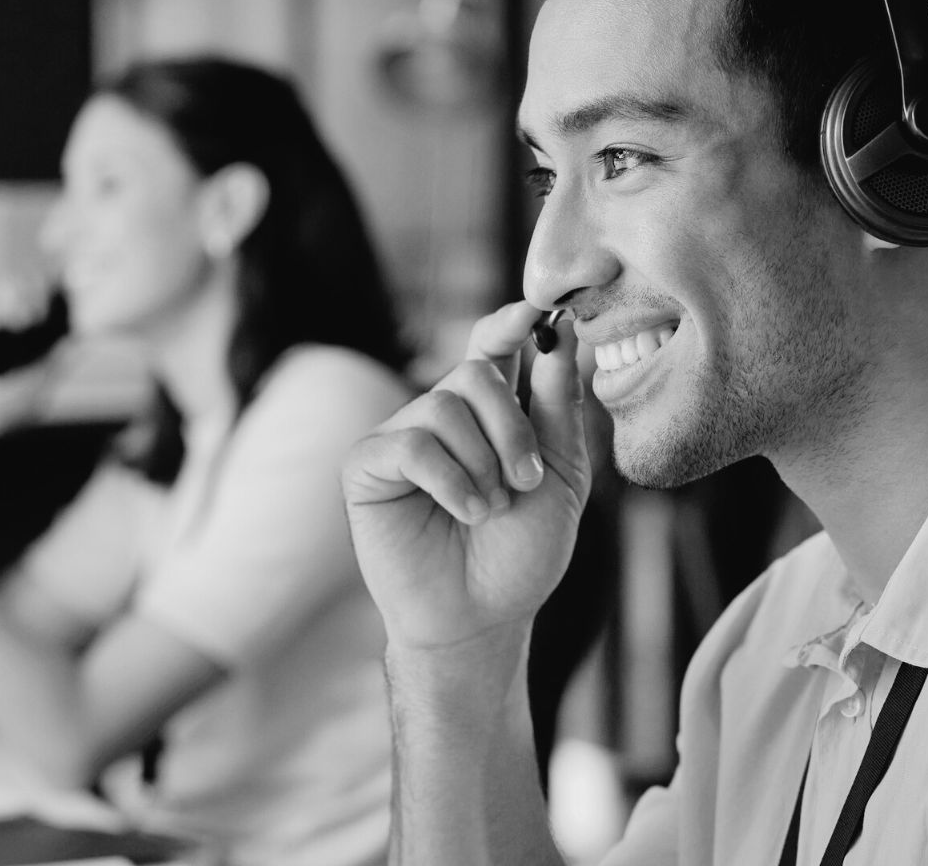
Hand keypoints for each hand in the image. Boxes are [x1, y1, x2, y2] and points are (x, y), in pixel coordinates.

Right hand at [342, 303, 591, 651]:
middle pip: (476, 371)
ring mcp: (401, 436)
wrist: (481, 617)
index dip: (510, 322)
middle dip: (513, 427)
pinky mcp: (367, 465)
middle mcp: (441, 415)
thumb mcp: (560, 478)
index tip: (537, 311)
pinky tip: (465, 512)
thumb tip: (558, 334)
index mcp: (488, 413)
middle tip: (527, 481)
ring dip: (484, 465)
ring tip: (490, 510)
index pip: (493, 345)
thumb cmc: (520, 554)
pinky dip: (451, 481)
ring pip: (445, 406)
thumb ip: (558, 408)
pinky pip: (412, 445)